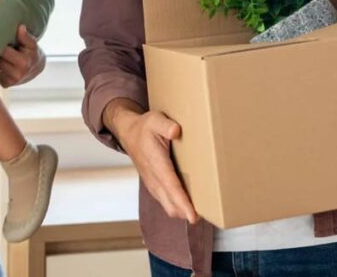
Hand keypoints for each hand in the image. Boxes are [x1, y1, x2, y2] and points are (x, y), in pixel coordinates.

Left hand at [0, 25, 46, 86]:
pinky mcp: (6, 84)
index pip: (3, 51)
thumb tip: (21, 27)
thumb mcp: (32, 44)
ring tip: (2, 54)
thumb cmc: (32, 53)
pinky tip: (2, 63)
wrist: (36, 69)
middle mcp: (17, 74)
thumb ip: (26, 36)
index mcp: (23, 63)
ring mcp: (11, 81)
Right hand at [111, 103, 197, 223]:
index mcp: (156, 163)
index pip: (171, 187)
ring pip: (168, 206)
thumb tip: (176, 131)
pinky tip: (188, 206)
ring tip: (201, 212)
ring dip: (182, 212)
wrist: (128, 134)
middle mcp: (154, 178)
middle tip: (208, 214)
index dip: (183, 203)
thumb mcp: (155, 120)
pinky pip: (165, 202)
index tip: (193, 216)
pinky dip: (176, 207)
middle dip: (186, 213)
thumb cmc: (144, 127)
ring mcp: (153, 184)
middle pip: (171, 204)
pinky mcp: (154, 186)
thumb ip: (165, 125)